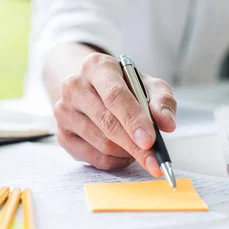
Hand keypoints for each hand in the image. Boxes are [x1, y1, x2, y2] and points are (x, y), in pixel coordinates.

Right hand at [54, 53, 176, 176]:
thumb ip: (162, 101)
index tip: (150, 140)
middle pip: (107, 123)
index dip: (133, 120)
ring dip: (127, 152)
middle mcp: (74, 87)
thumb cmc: (125, 87)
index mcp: (96, 67)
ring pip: (102, 143)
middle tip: (155, 161)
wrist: (92, 89)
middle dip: (135, 146)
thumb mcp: (148, 85)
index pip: (114, 96)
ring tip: (140, 148)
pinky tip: (124, 153)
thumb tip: (166, 123)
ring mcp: (64, 112)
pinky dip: (115, 160)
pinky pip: (94, 157)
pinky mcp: (62, 135)